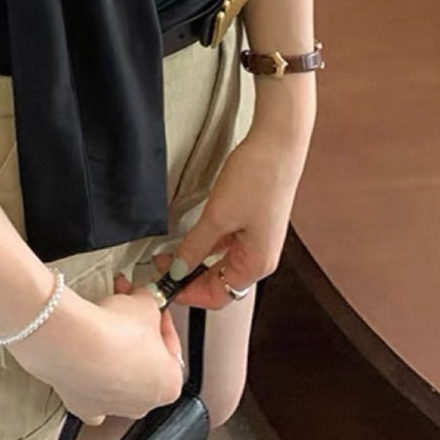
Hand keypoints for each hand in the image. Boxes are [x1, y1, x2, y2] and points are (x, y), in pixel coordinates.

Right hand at [9, 271, 183, 423]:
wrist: (77, 343)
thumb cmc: (115, 332)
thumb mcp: (146, 304)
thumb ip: (151, 304)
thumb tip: (145, 300)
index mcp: (169, 384)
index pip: (172, 347)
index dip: (160, 321)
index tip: (151, 308)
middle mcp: (143, 403)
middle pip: (144, 366)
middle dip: (135, 338)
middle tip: (125, 313)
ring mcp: (112, 407)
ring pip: (117, 382)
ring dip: (113, 356)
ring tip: (100, 325)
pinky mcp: (84, 405)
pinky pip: (89, 394)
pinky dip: (87, 378)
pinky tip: (84, 359)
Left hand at [161, 116, 311, 308]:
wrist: (276, 143)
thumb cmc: (258, 177)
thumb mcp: (218, 216)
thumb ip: (195, 246)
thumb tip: (179, 269)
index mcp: (257, 264)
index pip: (218, 296)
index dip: (189, 293)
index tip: (165, 284)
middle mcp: (261, 256)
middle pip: (220, 280)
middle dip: (189, 276)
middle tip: (162, 268)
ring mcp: (257, 238)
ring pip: (221, 261)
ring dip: (196, 259)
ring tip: (171, 252)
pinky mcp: (253, 221)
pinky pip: (226, 242)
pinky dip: (207, 243)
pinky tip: (191, 235)